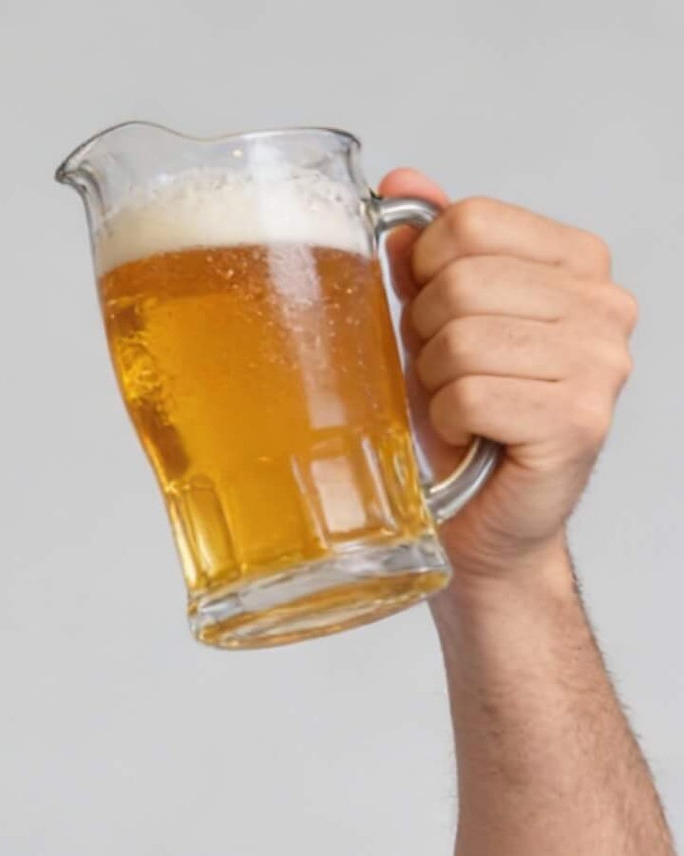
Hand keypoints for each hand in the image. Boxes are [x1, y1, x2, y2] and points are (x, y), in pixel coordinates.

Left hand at [379, 168, 634, 588]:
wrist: (481, 523)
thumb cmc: (459, 426)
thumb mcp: (433, 328)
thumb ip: (426, 256)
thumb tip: (400, 184)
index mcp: (576, 264)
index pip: (471, 219)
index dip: (424, 271)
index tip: (433, 319)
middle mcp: (604, 304)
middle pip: (461, 279)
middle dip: (424, 335)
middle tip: (444, 378)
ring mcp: (602, 363)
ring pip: (462, 338)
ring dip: (435, 383)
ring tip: (459, 409)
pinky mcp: (579, 420)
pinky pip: (471, 394)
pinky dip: (448, 421)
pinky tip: (469, 437)